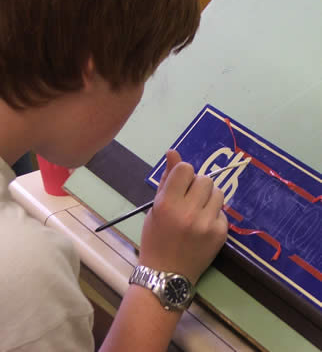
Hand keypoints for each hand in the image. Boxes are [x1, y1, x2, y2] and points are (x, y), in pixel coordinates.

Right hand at [139, 150, 227, 284]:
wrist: (166, 275)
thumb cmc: (155, 238)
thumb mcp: (155, 207)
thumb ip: (166, 179)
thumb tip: (173, 152)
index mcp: (167, 204)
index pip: (185, 169)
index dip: (183, 174)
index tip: (180, 185)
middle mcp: (188, 212)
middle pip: (205, 179)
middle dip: (197, 185)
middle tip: (189, 199)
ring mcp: (207, 224)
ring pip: (218, 192)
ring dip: (208, 197)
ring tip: (198, 210)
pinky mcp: (220, 234)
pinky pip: (222, 211)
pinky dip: (213, 214)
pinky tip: (203, 226)